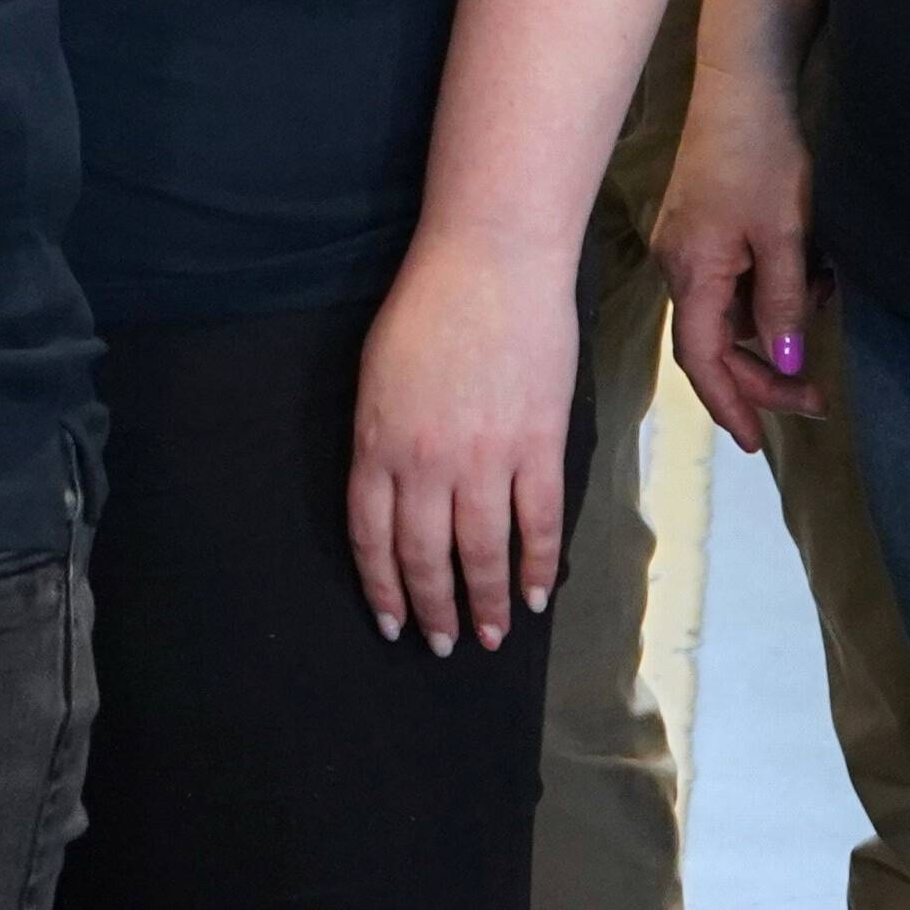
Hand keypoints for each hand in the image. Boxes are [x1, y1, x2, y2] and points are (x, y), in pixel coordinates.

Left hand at [349, 228, 577, 655]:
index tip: (390, 622)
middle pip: (425, 557)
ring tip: (492, 637)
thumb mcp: (377, 376)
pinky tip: (536, 593)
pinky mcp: (538, 445)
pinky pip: (537, 523)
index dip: (382, 588)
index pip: (371, 537)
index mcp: (377, 443)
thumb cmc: (427, 307)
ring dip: (485, 603)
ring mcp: (485, 457)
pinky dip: (537, 565)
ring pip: (482, 553)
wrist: (490, 263)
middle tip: (440, 646)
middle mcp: (426, 462)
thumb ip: (381, 440)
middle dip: (432, 610)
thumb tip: (394, 495)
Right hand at [652, 68, 826, 456]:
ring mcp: (687, 245)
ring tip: (824, 312)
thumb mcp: (784, 235)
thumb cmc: (762, 157)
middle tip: (817, 399)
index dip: (728, 404)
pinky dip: (768, 295)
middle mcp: (678, 265)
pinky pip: (732, 284)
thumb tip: (785, 364)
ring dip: (771, 329)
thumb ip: (783, 304)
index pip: (701, 359)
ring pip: (726, 314)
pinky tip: (808, 278)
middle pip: (713, 344)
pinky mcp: (701, 228)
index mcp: (691, 272)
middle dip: (761, 376)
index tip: (756, 443)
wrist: (741, 87)